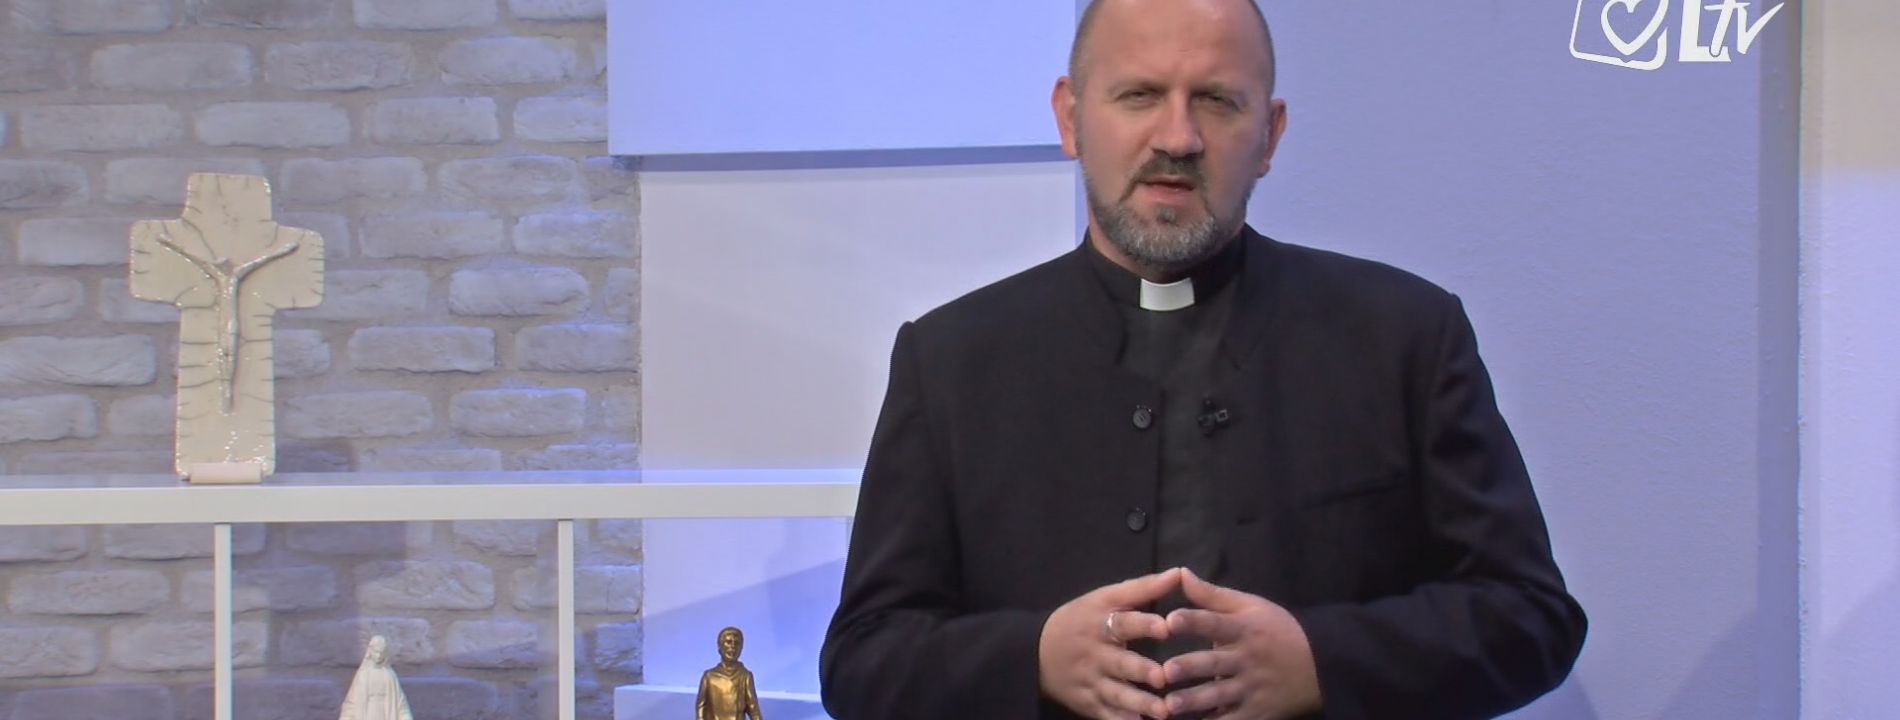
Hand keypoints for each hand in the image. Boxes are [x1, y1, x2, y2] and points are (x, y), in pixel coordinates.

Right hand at [1039, 567, 1182, 718]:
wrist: (1034, 652)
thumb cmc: (1080, 620)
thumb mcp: (1104, 598)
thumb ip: (1143, 588)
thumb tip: (1179, 573)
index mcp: (1101, 623)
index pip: (1123, 622)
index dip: (1144, 624)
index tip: (1167, 626)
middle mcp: (1096, 654)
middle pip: (1121, 663)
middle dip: (1142, 670)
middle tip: (1164, 677)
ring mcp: (1091, 681)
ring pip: (1116, 694)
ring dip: (1139, 703)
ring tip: (1163, 712)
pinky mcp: (1088, 704)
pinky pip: (1106, 715)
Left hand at [1161, 569, 1320, 718]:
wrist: (1323, 663)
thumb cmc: (1278, 629)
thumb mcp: (1250, 606)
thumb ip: (1212, 595)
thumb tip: (1179, 573)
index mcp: (1244, 629)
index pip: (1216, 623)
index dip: (1194, 621)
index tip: (1171, 620)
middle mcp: (1247, 659)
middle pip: (1215, 663)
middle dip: (1190, 667)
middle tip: (1166, 671)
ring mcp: (1253, 688)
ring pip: (1220, 695)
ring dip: (1194, 701)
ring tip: (1170, 706)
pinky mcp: (1258, 712)